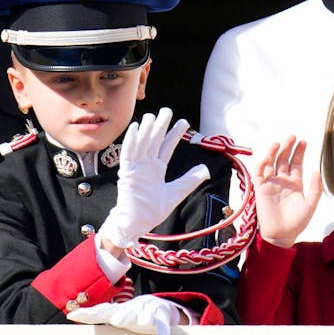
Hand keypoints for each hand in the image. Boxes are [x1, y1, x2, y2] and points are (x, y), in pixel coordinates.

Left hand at [67, 294, 184, 334]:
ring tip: (136, 324)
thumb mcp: (114, 315)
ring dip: (139, 319)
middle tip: (114, 321)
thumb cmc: (130, 314)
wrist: (158, 305)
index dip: (88, 313)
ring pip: (142, 316)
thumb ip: (97, 315)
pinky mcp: (161, 319)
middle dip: (119, 316)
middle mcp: (131, 310)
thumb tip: (71, 315)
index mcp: (118, 311)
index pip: (101, 311)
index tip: (73, 315)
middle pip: (122, 312)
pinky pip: (162, 328)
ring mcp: (146, 313)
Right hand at [98, 108, 209, 248]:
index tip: (184, 122)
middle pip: (154, 141)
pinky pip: (128, 154)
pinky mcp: (127, 173)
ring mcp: (136, 168)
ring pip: (142, 144)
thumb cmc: (152, 211)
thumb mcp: (175, 193)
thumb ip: (189, 181)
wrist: (136, 224)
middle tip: (167, 110)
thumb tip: (205, 169)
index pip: (167, 147)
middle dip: (161, 126)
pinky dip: (131, 140)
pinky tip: (136, 128)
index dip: (174, 134)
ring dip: (147, 130)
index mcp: (156, 169)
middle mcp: (146, 166)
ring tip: (153, 115)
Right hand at [253, 136, 321, 247]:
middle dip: (287, 147)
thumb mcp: (310, 205)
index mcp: (295, 183)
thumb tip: (316, 171)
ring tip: (279, 143)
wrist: (281, 235)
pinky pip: (258, 172)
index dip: (299, 152)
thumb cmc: (297, 222)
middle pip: (284, 159)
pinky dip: (261, 163)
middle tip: (292, 136)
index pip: (296, 163)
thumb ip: (315, 189)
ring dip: (274, 152)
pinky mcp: (260, 188)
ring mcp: (271, 183)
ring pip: (271, 163)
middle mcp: (282, 181)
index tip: (303, 141)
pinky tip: (268, 157)